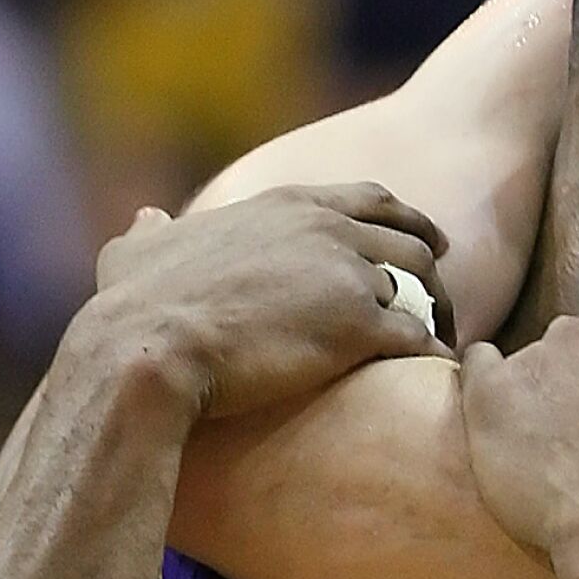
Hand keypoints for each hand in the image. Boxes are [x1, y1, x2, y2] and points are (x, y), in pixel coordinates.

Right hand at [90, 183, 452, 419]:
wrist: (146, 350)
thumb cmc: (134, 307)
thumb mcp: (136, 253)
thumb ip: (150, 232)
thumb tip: (146, 218)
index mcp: (288, 206)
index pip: (372, 201)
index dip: (408, 222)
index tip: (432, 242)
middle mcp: (329, 231)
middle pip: (413, 245)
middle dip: (435, 277)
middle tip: (443, 308)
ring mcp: (349, 277)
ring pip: (424, 294)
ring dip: (439, 321)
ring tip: (442, 350)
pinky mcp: (361, 328)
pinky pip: (421, 342)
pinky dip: (436, 358)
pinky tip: (439, 378)